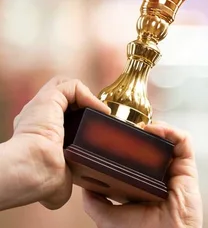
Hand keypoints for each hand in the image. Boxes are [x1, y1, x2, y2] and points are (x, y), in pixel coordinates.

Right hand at [7, 76, 110, 209]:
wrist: (33, 170)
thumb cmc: (40, 179)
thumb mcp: (55, 182)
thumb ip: (61, 181)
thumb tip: (58, 194)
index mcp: (37, 135)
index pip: (57, 119)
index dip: (77, 120)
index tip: (93, 132)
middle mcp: (37, 117)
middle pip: (62, 99)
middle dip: (84, 104)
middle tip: (100, 118)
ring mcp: (41, 106)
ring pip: (64, 86)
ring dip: (86, 96)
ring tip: (100, 112)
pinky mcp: (48, 98)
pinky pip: (71, 86)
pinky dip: (88, 95)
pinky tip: (99, 110)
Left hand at [83, 122, 202, 227]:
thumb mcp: (107, 217)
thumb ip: (95, 201)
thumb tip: (85, 184)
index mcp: (143, 184)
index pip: (138, 157)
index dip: (128, 143)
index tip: (115, 135)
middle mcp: (160, 174)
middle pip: (154, 145)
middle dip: (142, 132)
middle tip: (128, 127)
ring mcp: (174, 169)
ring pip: (169, 139)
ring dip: (157, 127)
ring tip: (142, 126)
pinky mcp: (187, 166)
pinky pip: (184, 142)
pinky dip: (172, 131)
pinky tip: (155, 129)